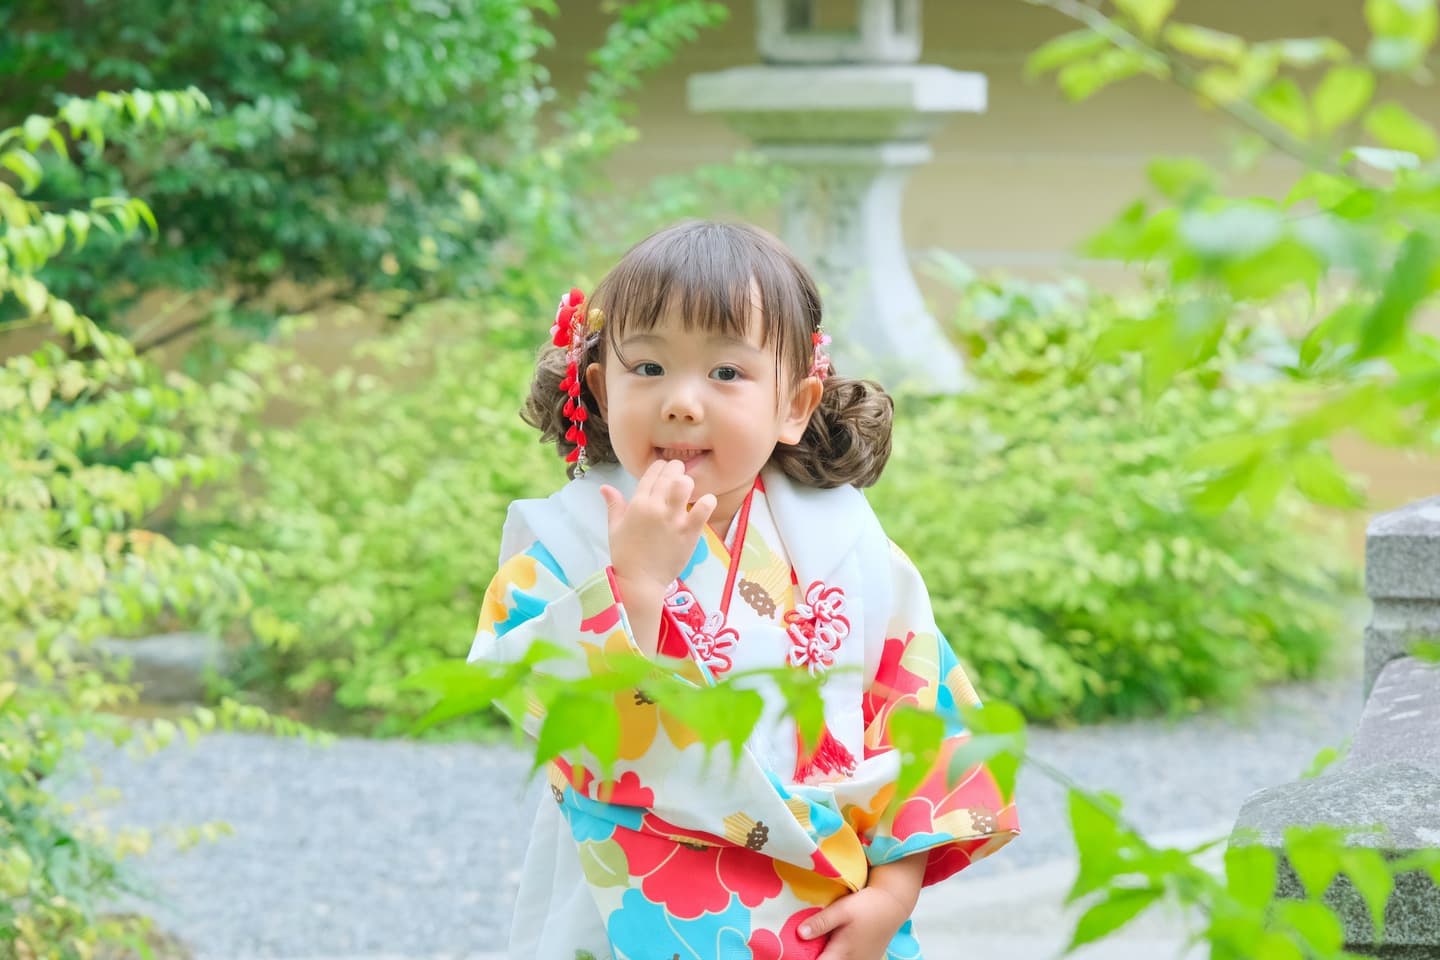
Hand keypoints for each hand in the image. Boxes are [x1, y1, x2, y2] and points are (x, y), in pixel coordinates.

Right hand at [600, 460, 715, 654]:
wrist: (640, 581)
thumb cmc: (626, 555)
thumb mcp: (614, 528)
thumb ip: (614, 505)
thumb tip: (605, 487)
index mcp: (637, 504)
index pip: (652, 473)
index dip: (660, 467)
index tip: (665, 469)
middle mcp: (656, 507)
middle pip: (671, 474)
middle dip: (676, 469)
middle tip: (680, 475)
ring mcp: (674, 519)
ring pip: (685, 485)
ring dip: (689, 483)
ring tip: (689, 490)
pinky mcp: (690, 531)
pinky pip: (704, 508)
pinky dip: (707, 501)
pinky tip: (705, 503)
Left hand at [799, 885, 911, 959]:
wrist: (893, 904)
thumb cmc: (867, 905)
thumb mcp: (842, 910)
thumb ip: (821, 922)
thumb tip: (800, 934)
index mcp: (842, 954)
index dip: (803, 958)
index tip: (791, 951)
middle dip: (813, 956)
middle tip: (800, 946)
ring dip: (824, 955)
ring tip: (812, 945)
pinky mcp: (866, 959)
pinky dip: (835, 955)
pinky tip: (829, 945)